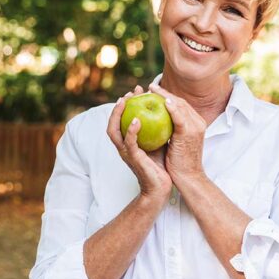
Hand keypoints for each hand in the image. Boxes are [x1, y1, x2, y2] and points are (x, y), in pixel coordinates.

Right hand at [107, 85, 171, 201]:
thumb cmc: (160, 165)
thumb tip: (166, 108)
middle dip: (118, 106)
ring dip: (118, 115)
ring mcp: (126, 153)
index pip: (121, 120)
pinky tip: (137, 119)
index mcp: (127, 142)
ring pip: (114, 131)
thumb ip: (157, 128)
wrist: (161, 188)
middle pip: (113, 123)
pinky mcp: (134, 159)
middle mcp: (123, 146)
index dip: (126, 104)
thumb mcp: (158, 142)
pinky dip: (131, 131)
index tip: (137, 90)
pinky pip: (129, 143)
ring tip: (125, 101)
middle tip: (130, 92)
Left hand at [149, 83, 206, 184]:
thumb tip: (157, 122)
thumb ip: (171, 130)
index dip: (167, 96)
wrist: (188, 177)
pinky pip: (179, 117)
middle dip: (164, 93)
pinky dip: (172, 108)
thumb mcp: (176, 142)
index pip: (181, 105)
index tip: (154, 91)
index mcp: (196, 123)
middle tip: (150, 87)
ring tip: (152, 90)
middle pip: (180, 102)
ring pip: (180, 105)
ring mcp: (195, 127)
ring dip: (165, 95)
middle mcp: (198, 122)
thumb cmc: (179, 162)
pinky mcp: (189, 133)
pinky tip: (162, 102)